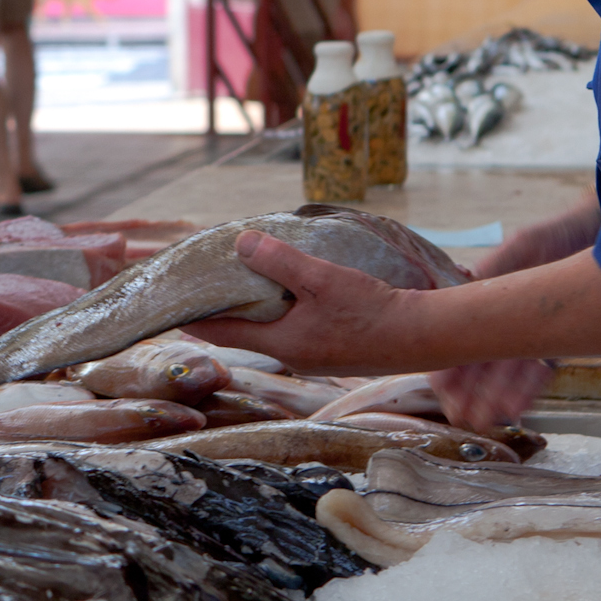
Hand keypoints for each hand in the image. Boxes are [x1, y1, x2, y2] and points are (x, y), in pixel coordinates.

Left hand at [178, 231, 405, 369]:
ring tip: (246, 277)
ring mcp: (313, 357)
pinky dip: (283, 310)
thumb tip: (241, 243)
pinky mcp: (333, 351)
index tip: (174, 300)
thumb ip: (280, 261)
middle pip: (243, 332)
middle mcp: (291, 356)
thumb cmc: (373, 311)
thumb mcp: (322, 279)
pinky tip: (291, 290)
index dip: (194, 316)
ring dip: (256, 307)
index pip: (220, 333)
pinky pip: (295, 329)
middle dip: (225, 307)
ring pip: (270, 330)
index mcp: (280, 343)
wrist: (425, 337)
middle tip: (210, 279)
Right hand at [419, 205, 592, 427]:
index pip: (454, 332)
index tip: (441, 388)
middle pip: (479, 359)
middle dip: (469, 390)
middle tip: (464, 417)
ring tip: (490, 419)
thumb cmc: (561, 233)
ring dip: (496, 396)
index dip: (446, 361)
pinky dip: (527, 389)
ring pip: (507, 370)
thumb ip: (496, 269)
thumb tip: (462, 285)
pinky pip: (538, 369)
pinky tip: (517, 408)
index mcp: (482, 293)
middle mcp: (500, 315)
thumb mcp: (525, 246)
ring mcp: (527, 330)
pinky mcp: (555, 340)